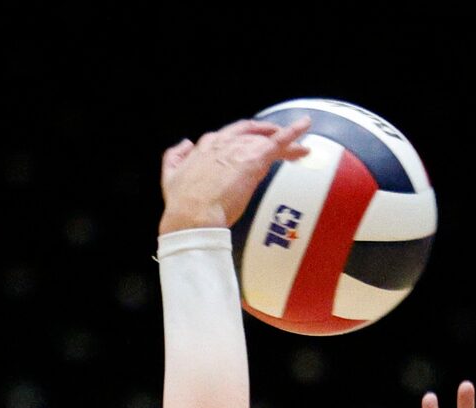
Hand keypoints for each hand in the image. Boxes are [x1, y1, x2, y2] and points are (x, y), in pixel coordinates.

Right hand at [159, 118, 311, 235]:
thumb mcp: (170, 174)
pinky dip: (293, 132)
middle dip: (266, 135)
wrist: (193, 214)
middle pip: (250, 134)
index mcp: (205, 147)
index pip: (229, 136)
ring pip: (266, 140)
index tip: (251, 143)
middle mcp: (222, 143)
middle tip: (280, 139)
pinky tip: (305, 126)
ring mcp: (239, 149)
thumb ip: (175, 156)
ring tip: (301, 148)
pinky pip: (279, 142)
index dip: (243, 139)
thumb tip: (185, 144)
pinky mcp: (253, 159)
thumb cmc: (183, 203)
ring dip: (285, 141)